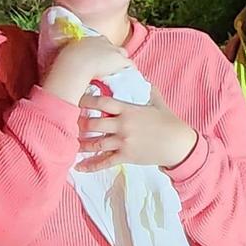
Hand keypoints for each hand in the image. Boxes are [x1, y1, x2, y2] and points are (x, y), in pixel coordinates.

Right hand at [42, 36, 132, 103]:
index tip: (97, 62)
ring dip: (120, 64)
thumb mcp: (63, 58)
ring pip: (122, 55)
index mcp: (88, 38)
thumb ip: (66, 61)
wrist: (75, 65)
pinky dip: (129, 72)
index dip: (99, 54)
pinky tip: (128, 80)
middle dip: (111, 57)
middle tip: (108, 69)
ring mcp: (112, 49)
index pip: (99, 44)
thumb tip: (58, 71)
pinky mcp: (120, 59)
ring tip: (119, 75)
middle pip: (112, 47)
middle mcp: (102, 41)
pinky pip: (130, 65)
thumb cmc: (65, 63)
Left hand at [75, 87, 199, 170]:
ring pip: (95, 144)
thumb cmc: (168, 121)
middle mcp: (123, 126)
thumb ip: (146, 90)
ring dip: (80, 144)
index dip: (86, 101)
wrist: (178, 143)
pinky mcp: (126, 157)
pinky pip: (105, 162)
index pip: (102, 103)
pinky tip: (79, 167)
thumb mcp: (157, 101)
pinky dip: (91, 165)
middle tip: (68, 123)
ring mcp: (123, 142)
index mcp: (128, 110)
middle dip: (79, 124)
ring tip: (69, 143)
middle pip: (93, 124)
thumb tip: (139, 78)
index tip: (76, 98)